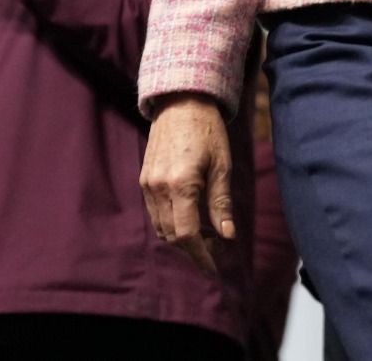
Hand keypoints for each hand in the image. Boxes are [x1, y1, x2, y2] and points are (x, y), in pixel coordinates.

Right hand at [141, 96, 235, 275]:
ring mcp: (148, 183)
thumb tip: (227, 236)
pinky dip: (172, 221)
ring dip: (182, 236)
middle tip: (218, 242)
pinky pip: (156, 212)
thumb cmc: (208, 131)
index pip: (186, 235)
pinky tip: (191, 214)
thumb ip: (221, 203)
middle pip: (172, 235)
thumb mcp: (222, 166)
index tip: (214, 269)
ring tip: (206, 229)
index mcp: (181, 184)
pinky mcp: (145, 179)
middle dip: (194, 247)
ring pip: (162, 226)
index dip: (201, 256)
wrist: (181, 102)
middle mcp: (158, 187)